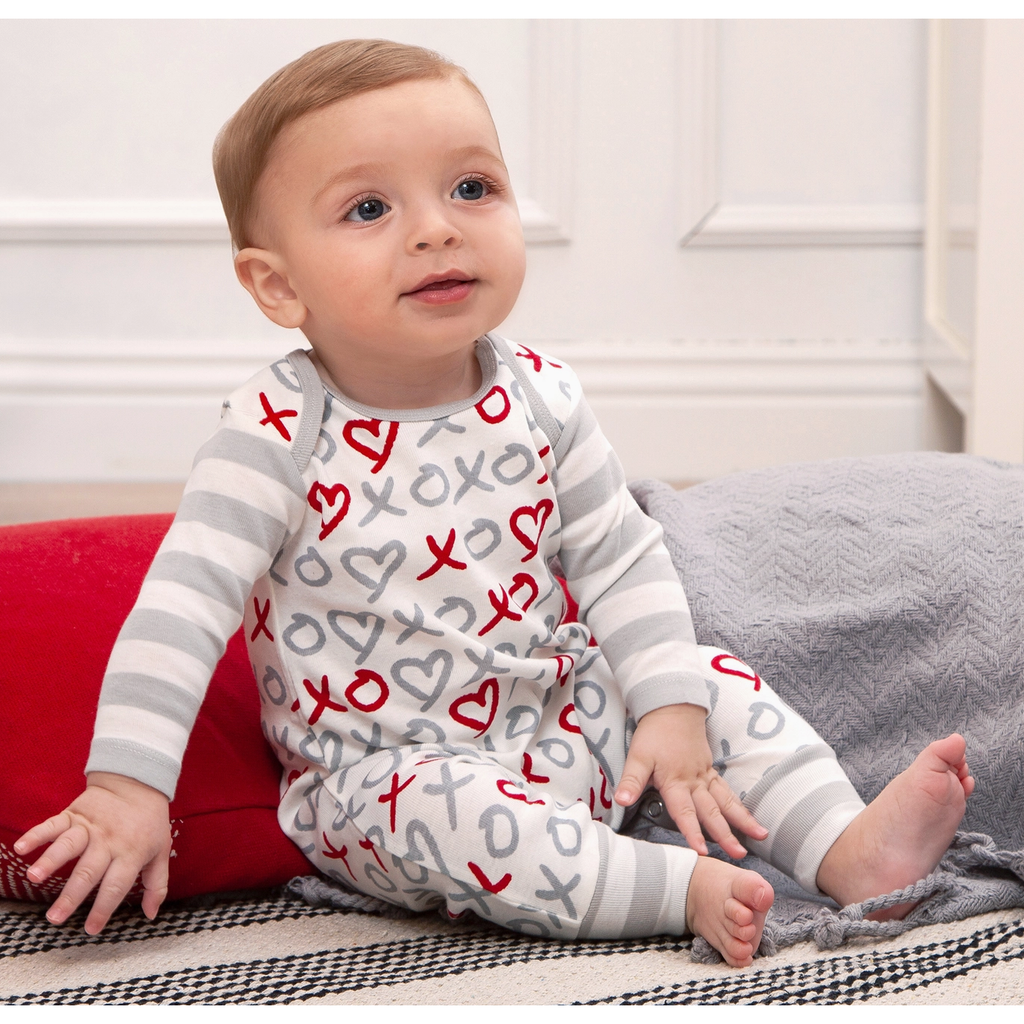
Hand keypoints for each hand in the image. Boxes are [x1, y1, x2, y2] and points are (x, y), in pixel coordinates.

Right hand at [14, 772, 171, 933]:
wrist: (139, 782)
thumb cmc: (150, 822)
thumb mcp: (161, 851)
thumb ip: (156, 884)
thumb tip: (151, 915)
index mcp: (131, 853)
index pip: (116, 885)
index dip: (104, 908)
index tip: (91, 929)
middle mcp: (109, 842)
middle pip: (88, 871)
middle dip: (71, 896)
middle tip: (55, 917)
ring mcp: (90, 828)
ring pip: (69, 846)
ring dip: (50, 860)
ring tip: (35, 877)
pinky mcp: (74, 814)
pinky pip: (53, 825)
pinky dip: (37, 834)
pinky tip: (21, 847)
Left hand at [614, 703, 767, 858]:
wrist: (672, 707)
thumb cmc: (653, 733)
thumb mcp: (637, 756)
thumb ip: (631, 781)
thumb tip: (621, 801)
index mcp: (675, 781)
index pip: (684, 811)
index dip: (693, 832)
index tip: (703, 852)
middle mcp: (694, 781)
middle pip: (711, 811)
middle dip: (726, 834)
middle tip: (739, 854)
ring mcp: (705, 775)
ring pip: (726, 801)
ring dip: (742, 819)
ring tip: (760, 835)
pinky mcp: (710, 769)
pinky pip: (727, 790)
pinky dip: (738, 804)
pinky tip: (748, 816)